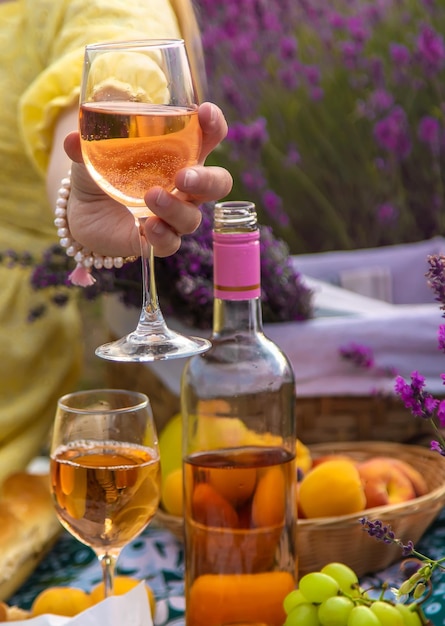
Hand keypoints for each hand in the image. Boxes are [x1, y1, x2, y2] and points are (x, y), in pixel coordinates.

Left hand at [64, 102, 232, 257]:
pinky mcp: (157, 240)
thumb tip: (74, 139)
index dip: (213, 125)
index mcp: (178, 156)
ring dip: (175, 208)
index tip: (204, 112)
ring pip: (193, 217)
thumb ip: (87, 142)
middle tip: (184, 176)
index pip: (208, 137)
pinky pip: (171, 243)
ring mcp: (173, 216)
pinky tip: (147, 227)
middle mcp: (184, 188)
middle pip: (218, 184)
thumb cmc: (101, 172)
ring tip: (151, 197)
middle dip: (207, 180)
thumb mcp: (93, 151)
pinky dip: (163, 236)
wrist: (84, 211)